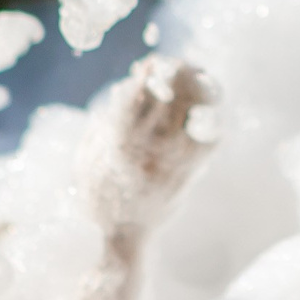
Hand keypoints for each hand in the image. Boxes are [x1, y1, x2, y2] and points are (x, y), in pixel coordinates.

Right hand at [76, 53, 218, 234]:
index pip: (140, 91)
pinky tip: (207, 113)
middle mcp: (149, 147)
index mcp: (119, 140)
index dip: (148, 71)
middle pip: (173, 94)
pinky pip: (211, 138)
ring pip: (196, 111)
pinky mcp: (191, 172)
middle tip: (177, 65)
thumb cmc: (100, 193)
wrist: (124, 235)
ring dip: (200, 89)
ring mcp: (173, 160)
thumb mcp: (87, 157)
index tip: (149, 63)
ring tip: (199, 78)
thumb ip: (102, 124)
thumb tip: (125, 89)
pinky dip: (212, 122)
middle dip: (178, 71)